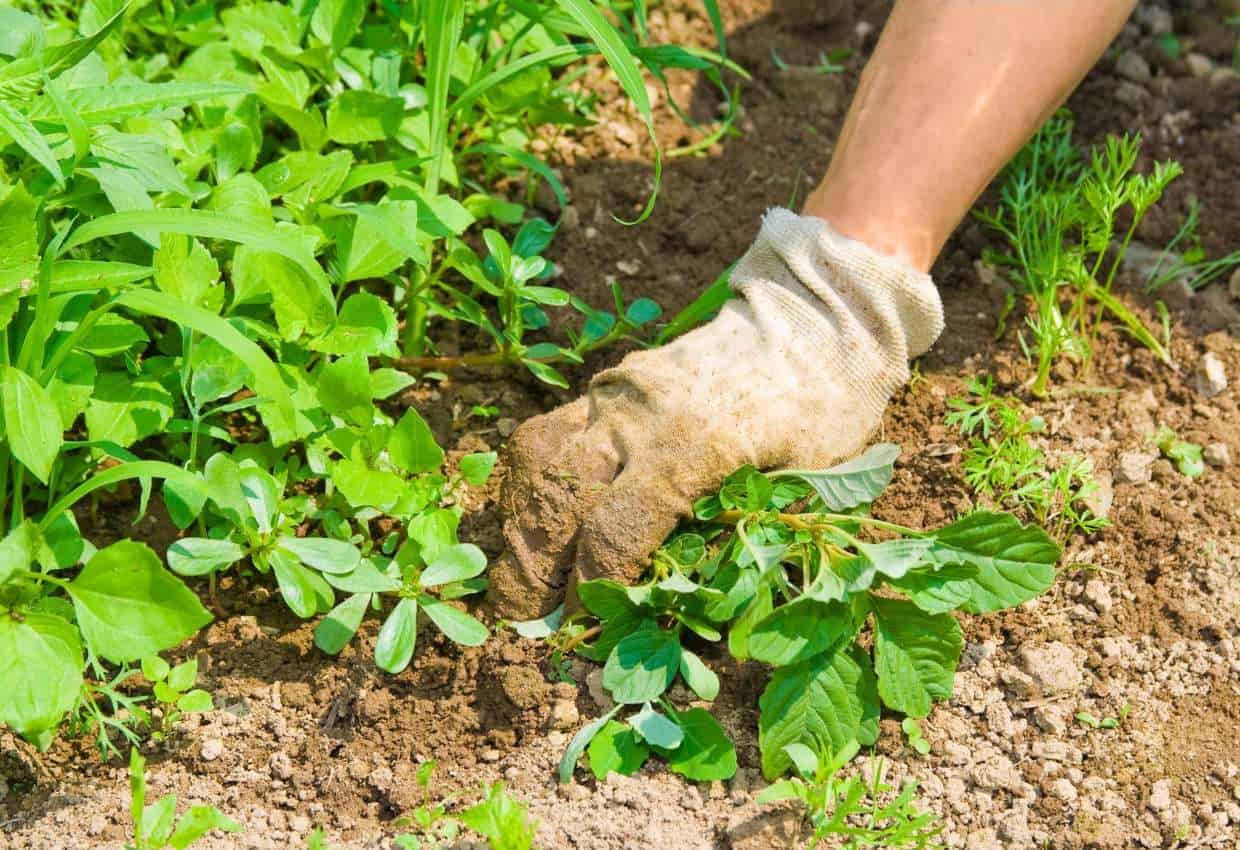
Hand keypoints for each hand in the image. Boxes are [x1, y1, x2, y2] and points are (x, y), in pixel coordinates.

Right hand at [486, 209, 942, 618]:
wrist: (815, 315)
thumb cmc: (825, 408)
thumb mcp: (809, 482)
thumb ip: (745, 538)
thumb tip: (681, 606)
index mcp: (693, 447)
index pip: (614, 533)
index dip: (591, 591)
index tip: (583, 631)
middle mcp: (639, 416)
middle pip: (557, 500)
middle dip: (531, 569)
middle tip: (525, 619)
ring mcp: (616, 393)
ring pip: (538, 462)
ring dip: (519, 523)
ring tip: (521, 572)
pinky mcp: (608, 382)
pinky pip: (549, 433)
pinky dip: (532, 482)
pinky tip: (537, 517)